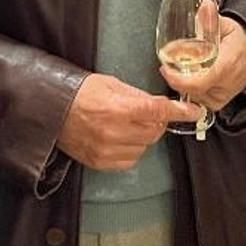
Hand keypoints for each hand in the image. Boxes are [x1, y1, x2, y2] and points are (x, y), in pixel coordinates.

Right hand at [56, 74, 199, 171]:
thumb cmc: (80, 93)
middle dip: (155, 121)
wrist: (51, 110)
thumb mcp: (111, 84)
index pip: (158, 111)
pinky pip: (131, 159)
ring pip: (144, 146)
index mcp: (118, 108)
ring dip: (143, 136)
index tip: (194, 111)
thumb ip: (138, 96)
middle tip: (144, 113)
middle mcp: (114, 132)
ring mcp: (107, 150)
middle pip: (154, 131)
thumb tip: (159, 105)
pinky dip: (132, 149)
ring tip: (125, 124)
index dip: (179, 111)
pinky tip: (119, 137)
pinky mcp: (101, 162)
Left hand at [159, 16, 245, 111]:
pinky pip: (197, 99)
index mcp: (227, 66)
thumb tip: (204, 5)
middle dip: (176, 77)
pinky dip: (189, 89)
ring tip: (182, 67)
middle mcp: (226, 85)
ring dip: (182, 82)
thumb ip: (211, 19)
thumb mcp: (227, 25)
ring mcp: (222, 97)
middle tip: (169, 63)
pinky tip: (189, 76)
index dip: (178, 79)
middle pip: (191, 89)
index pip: (199, 82)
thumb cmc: (240, 40)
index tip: (165, 69)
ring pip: (192, 96)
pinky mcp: (218, 103)